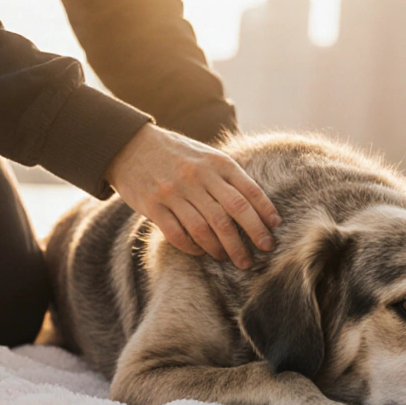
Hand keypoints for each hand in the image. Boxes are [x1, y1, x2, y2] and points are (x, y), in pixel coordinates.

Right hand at [106, 125, 280, 268]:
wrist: (130, 145)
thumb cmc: (177, 154)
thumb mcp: (206, 155)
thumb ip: (228, 176)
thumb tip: (260, 206)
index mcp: (215, 162)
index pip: (248, 191)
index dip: (264, 212)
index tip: (274, 229)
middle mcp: (196, 176)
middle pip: (231, 213)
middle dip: (251, 236)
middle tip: (262, 253)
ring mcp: (173, 192)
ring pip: (206, 229)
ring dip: (223, 248)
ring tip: (233, 259)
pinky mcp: (153, 206)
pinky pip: (178, 234)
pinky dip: (194, 247)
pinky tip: (203, 252)